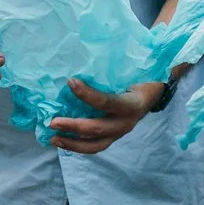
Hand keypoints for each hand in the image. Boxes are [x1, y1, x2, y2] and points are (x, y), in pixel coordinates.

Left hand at [49, 76, 163, 153]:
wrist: (151, 96)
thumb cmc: (139, 81)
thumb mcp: (132, 74)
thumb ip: (112, 72)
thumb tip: (91, 59)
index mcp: (131, 104)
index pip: (107, 102)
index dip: (88, 94)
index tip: (70, 82)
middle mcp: (126, 123)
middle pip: (98, 128)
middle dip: (74, 126)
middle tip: (52, 122)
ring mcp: (119, 133)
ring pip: (95, 144)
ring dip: (73, 143)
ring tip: (54, 138)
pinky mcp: (112, 138)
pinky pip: (95, 146)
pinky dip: (77, 146)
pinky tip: (62, 141)